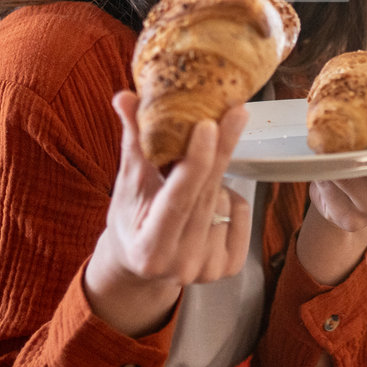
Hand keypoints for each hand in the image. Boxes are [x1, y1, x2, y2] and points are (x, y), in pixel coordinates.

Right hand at [83, 93, 251, 335]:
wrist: (142, 265)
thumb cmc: (131, 220)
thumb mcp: (128, 184)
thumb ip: (133, 141)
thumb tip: (125, 97)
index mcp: (149, 247)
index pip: (178, 199)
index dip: (196, 162)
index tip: (209, 125)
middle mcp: (181, 265)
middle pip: (207, 195)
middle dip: (222, 150)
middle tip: (235, 110)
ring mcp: (208, 269)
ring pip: (224, 201)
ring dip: (215, 180)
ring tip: (193, 184)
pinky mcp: (230, 267)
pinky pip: (241, 212)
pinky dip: (231, 198)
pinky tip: (210, 201)